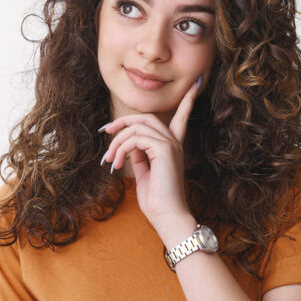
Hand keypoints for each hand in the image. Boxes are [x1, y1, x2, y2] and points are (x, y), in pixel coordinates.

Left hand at [98, 79, 199, 229]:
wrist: (166, 215)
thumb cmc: (155, 199)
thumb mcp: (144, 172)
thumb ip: (139, 154)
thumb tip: (128, 144)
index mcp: (171, 146)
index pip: (181, 117)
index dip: (187, 101)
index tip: (195, 85)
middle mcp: (173, 142)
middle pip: (146, 117)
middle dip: (122, 121)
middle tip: (105, 131)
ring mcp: (170, 144)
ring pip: (137, 127)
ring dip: (117, 142)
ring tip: (110, 160)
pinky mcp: (164, 149)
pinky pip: (136, 138)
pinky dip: (121, 149)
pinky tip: (118, 164)